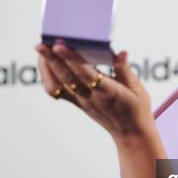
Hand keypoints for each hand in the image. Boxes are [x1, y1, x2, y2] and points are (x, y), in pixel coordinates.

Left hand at [34, 42, 154, 142]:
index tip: (59, 46)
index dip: (72, 59)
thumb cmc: (136, 108)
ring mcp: (81, 102)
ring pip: (58, 85)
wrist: (130, 133)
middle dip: (52, 60)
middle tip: (41, 44)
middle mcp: (91, 97)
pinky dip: (49, 77)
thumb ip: (124, 69)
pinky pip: (57, 92)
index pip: (86, 74)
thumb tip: (121, 52)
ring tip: (41, 50)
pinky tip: (47, 64)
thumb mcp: (136, 89)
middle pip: (67, 78)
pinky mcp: (77, 104)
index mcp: (108, 92)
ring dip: (47, 68)